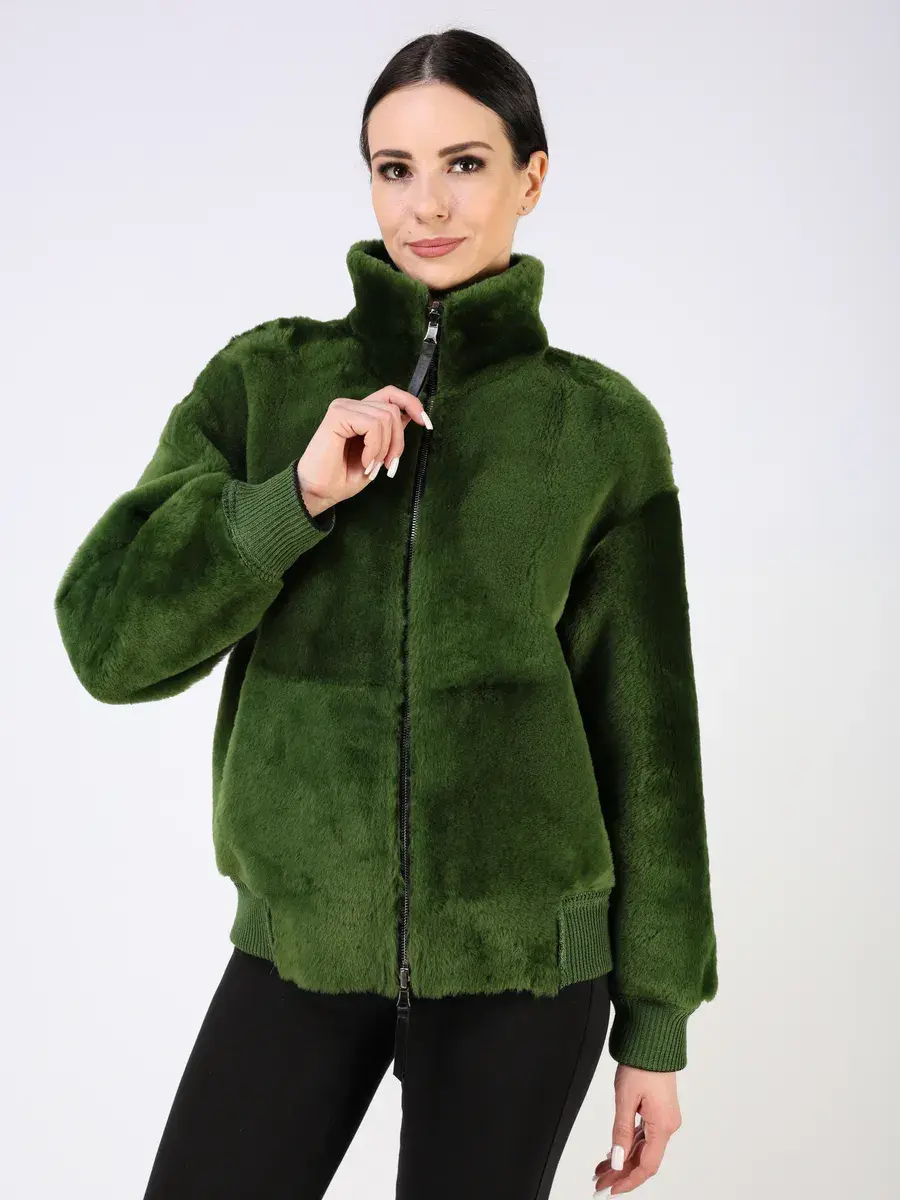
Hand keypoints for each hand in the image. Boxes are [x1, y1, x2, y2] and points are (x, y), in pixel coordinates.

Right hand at [294, 386, 431, 517]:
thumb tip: (411, 416)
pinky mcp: (337, 415)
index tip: (426, 424)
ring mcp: (343, 408)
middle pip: (393, 409)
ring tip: (371, 466)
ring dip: (385, 448)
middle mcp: (351, 405)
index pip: (392, 394)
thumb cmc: (343, 477)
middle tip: (388, 466)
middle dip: (398, 441)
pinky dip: (374, 448)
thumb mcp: (377, 454)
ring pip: (386, 417)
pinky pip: (373, 425)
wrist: (318, 492)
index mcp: (360, 412)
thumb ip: (389, 433)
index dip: (412, 404)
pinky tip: (364, 461)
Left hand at [592, 1064, 681, 1194]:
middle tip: (599, 1181)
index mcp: (663, 1126)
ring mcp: (664, 1117)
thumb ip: (621, 1132)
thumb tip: (617, 1159)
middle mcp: (667, 1125)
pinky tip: (614, 1150)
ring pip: (642, 1148)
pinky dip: (628, 1144)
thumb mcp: (625, 1099)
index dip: (628, 1181)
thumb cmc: (642, 1063)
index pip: (647, 1166)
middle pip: (644, 1159)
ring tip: (601, 1168)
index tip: (611, 1189)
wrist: (652, 1038)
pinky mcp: (659, 1109)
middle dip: (621, 1172)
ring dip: (622, 1159)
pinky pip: (643, 1135)